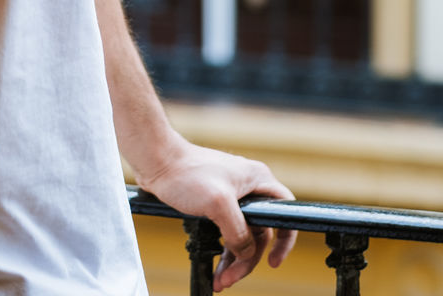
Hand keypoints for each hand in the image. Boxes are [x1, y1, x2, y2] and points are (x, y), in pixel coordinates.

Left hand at [136, 134, 295, 290]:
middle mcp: (248, 187)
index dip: (285, 239)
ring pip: (241, 235)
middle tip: (230, 279)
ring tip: (220, 280)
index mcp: (257, 179)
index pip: (284, 211)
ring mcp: (232, 195)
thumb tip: (246, 252)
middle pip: (260, 232)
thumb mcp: (218, 204)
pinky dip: (222, 251)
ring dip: (233, 261)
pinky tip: (214, 267)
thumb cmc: (187, 173)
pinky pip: (225, 232)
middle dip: (247, 259)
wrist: (157, 161)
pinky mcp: (215, 203)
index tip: (273, 262)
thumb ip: (238, 232)